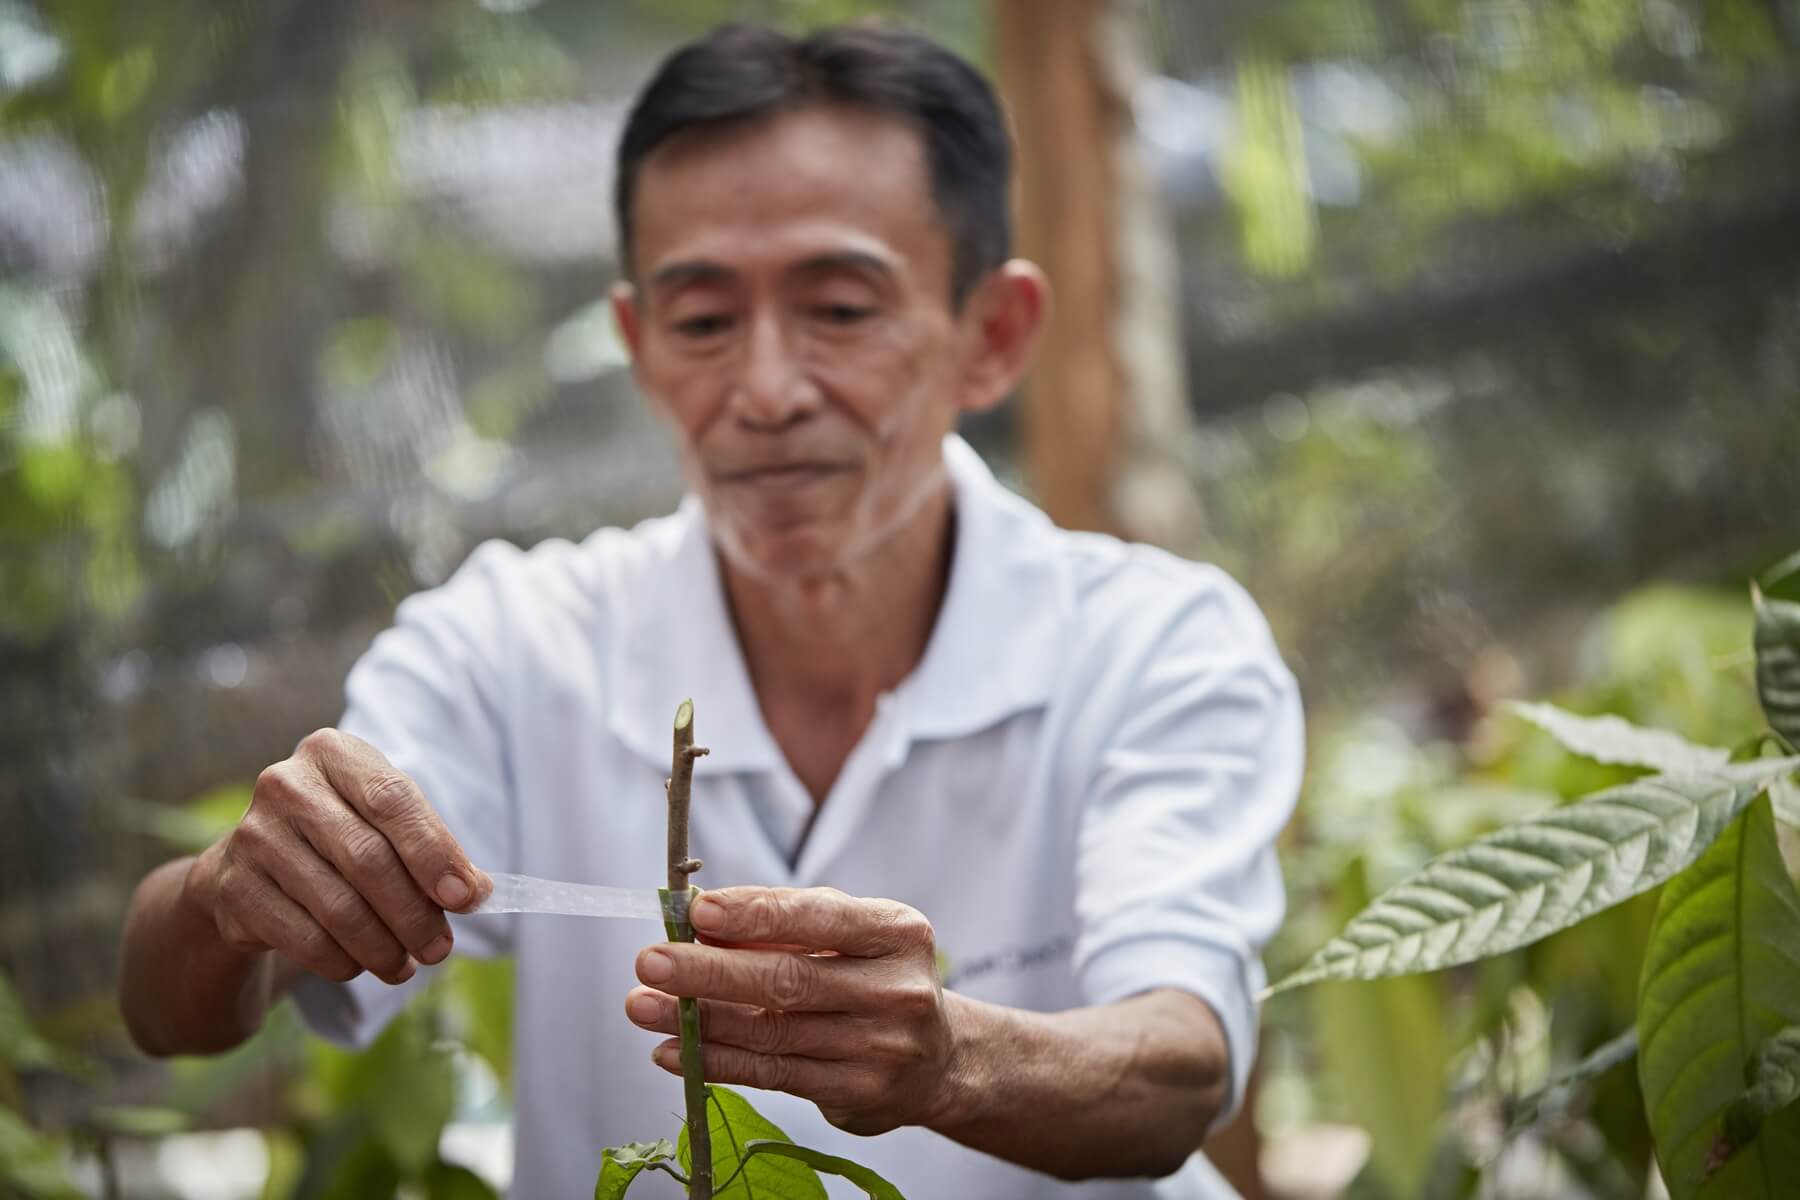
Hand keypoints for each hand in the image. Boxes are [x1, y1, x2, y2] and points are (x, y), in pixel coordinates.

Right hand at [186, 729, 490, 985]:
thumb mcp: (384, 822)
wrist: (250, 865)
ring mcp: (253, 836)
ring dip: (382, 946)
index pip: (393, 801)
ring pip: (338, 906)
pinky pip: (305, 938)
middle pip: (367, 858)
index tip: (466, 897)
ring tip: (407, 965)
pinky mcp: (234, 889)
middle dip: (414, 913)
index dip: (434, 853)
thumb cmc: (339, 835)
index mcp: (333, 752)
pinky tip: (362, 966)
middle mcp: (286, 785)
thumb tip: (474, 891)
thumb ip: (430, 848)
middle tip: (441, 947)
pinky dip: (343, 960)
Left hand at [625, 886, 966, 1135]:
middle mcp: (896, 990)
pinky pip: (773, 1075)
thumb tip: (699, 922)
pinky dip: (717, 1062)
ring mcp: (879, 1047)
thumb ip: (785, 925)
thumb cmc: (875, 978)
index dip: (756, 914)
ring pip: (772, 1032)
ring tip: (642, 1006)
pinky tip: (672, 1050)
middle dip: (710, 971)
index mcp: (897, 932)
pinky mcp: (857, 1093)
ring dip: (698, 1020)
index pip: (820, 917)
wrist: (940, 1059)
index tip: (698, 911)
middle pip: (789, 979)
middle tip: (651, 961)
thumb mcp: (850, 936)